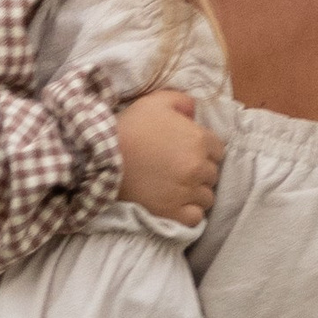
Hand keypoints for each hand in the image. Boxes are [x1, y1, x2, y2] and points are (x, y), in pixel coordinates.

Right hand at [116, 88, 225, 225]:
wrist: (100, 159)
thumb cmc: (128, 128)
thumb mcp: (154, 103)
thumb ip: (180, 100)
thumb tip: (194, 111)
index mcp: (198, 140)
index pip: (218, 150)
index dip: (204, 151)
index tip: (187, 153)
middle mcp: (198, 167)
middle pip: (212, 174)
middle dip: (199, 172)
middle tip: (177, 170)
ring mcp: (187, 192)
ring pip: (206, 197)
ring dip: (195, 193)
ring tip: (175, 188)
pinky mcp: (174, 213)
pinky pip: (196, 217)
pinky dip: (188, 213)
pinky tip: (174, 204)